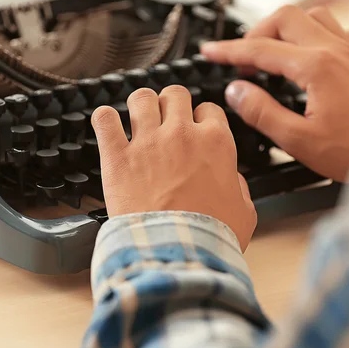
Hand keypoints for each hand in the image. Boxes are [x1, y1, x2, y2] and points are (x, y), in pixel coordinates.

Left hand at [91, 86, 256, 250]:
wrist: (177, 253)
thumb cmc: (211, 237)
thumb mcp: (245, 212)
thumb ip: (238, 186)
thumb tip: (230, 177)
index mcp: (215, 142)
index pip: (209, 110)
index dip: (202, 120)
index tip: (197, 130)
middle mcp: (181, 134)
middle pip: (175, 94)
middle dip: (171, 104)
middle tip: (166, 119)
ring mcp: (147, 142)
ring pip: (140, 98)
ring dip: (140, 105)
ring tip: (137, 118)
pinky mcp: (117, 157)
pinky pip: (104, 119)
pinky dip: (104, 119)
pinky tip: (108, 126)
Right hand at [201, 6, 348, 181]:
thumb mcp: (298, 140)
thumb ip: (262, 112)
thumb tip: (236, 92)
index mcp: (316, 68)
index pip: (261, 49)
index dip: (229, 51)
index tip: (210, 52)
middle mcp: (335, 51)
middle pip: (286, 18)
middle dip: (256, 33)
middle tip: (241, 58)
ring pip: (313, 16)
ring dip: (287, 28)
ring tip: (272, 51)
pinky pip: (337, 31)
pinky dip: (316, 34)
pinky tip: (310, 54)